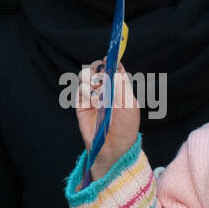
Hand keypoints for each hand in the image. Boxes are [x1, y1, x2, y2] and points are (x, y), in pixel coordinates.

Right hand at [74, 61, 140, 180]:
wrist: (112, 148)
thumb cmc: (125, 128)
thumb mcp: (129, 105)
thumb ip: (121, 85)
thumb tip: (115, 67)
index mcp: (119, 88)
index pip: (113, 68)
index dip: (111, 62)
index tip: (109, 59)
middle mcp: (104, 90)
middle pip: (97, 68)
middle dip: (99, 70)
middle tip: (103, 79)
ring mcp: (92, 96)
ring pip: (85, 75)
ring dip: (91, 79)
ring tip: (98, 93)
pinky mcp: (81, 104)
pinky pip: (79, 89)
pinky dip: (85, 90)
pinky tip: (93, 100)